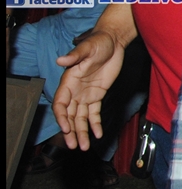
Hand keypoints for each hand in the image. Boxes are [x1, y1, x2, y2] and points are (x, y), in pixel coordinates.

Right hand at [52, 28, 124, 149]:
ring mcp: (85, 95)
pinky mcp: (97, 95)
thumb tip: (60, 60)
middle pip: (69, 115)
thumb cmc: (98, 42)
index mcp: (68, 82)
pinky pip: (94, 113)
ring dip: (81, 132)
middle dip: (70, 131)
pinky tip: (97, 134)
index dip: (61, 117)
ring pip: (80, 117)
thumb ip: (75, 55)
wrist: (114, 41)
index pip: (60, 103)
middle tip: (74, 145)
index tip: (66, 128)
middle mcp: (75, 91)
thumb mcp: (87, 47)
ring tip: (84, 146)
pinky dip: (95, 124)